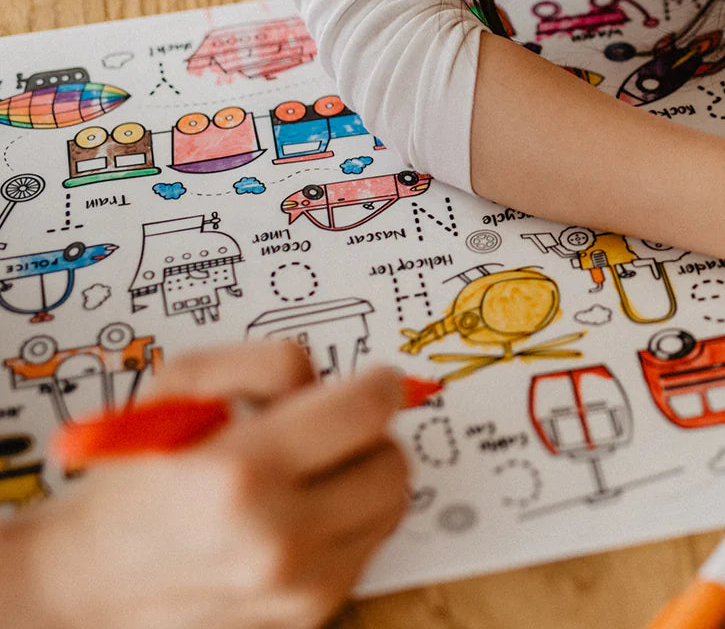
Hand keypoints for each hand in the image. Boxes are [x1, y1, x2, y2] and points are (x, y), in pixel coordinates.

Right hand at [21, 340, 407, 628]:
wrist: (90, 585)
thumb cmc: (135, 478)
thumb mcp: (180, 388)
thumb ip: (265, 363)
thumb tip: (334, 378)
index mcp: (242, 472)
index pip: (367, 410)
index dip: (379, 384)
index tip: (375, 380)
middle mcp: (277, 539)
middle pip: (393, 462)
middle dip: (371, 434)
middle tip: (334, 428)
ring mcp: (298, 589)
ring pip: (392, 507)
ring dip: (366, 478)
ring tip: (314, 473)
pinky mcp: (307, 616)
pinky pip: (368, 548)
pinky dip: (350, 522)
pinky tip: (301, 515)